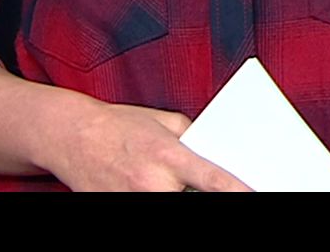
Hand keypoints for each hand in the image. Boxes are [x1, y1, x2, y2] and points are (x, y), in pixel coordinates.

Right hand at [44, 99, 251, 191]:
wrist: (71, 134)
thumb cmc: (118, 124)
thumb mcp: (161, 120)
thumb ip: (191, 137)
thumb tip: (214, 152)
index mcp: (168, 154)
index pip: (214, 180)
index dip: (238, 192)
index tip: (257, 195)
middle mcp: (153, 181)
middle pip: (193, 201)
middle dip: (199, 195)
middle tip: (193, 183)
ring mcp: (132, 199)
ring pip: (169, 204)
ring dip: (174, 195)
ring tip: (166, 180)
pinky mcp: (115, 208)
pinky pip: (147, 208)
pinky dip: (153, 196)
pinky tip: (145, 185)